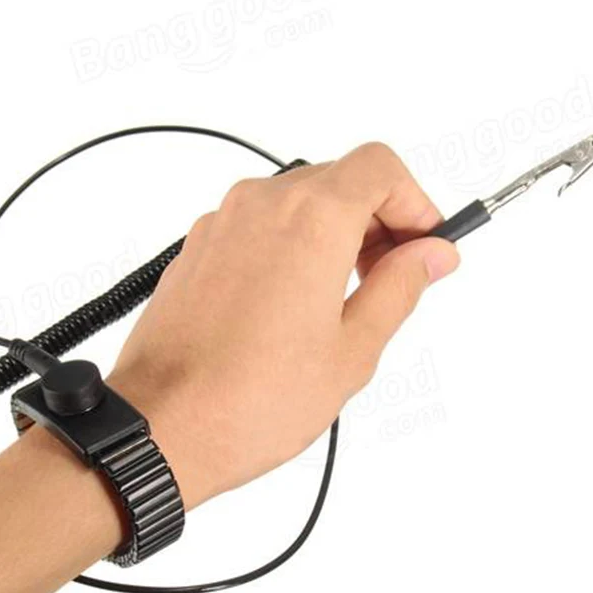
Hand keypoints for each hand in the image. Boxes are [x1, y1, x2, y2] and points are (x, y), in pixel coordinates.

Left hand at [110, 143, 459, 509]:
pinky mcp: (196, 246)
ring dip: (333, 232)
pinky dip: (290, 243)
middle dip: (378, 219)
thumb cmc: (253, 398)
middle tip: (393, 276)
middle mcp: (261, 204)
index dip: (414, 201)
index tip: (424, 244)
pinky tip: (294, 301)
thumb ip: (400, 287)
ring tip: (344, 296)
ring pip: (297, 200)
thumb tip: (431, 255)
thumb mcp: (352, 348)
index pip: (379, 166)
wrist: (161, 426)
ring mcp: (222, 222)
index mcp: (311, 219)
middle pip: (339, 179)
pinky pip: (258, 224)